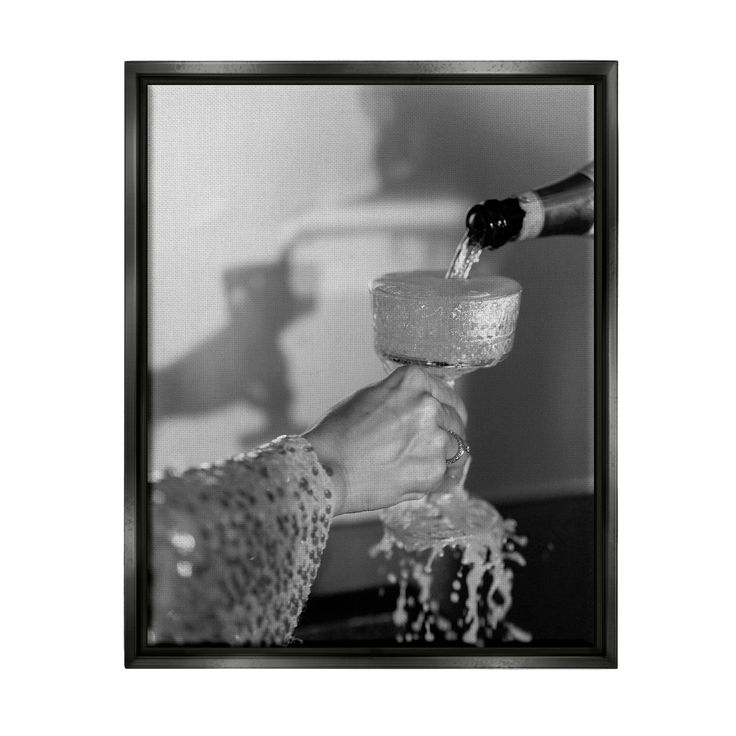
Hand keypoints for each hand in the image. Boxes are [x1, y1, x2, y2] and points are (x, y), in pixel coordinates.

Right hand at [302, 365, 468, 514]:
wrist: (326, 467)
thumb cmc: (339, 433)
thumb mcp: (371, 397)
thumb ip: (403, 398)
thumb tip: (426, 407)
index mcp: (413, 381)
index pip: (448, 395)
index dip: (448, 411)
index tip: (447, 421)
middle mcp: (429, 405)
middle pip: (456, 422)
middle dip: (447, 435)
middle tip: (430, 448)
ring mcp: (434, 439)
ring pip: (457, 450)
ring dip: (444, 459)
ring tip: (419, 467)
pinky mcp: (433, 471)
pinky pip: (450, 477)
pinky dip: (440, 482)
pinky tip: (421, 482)